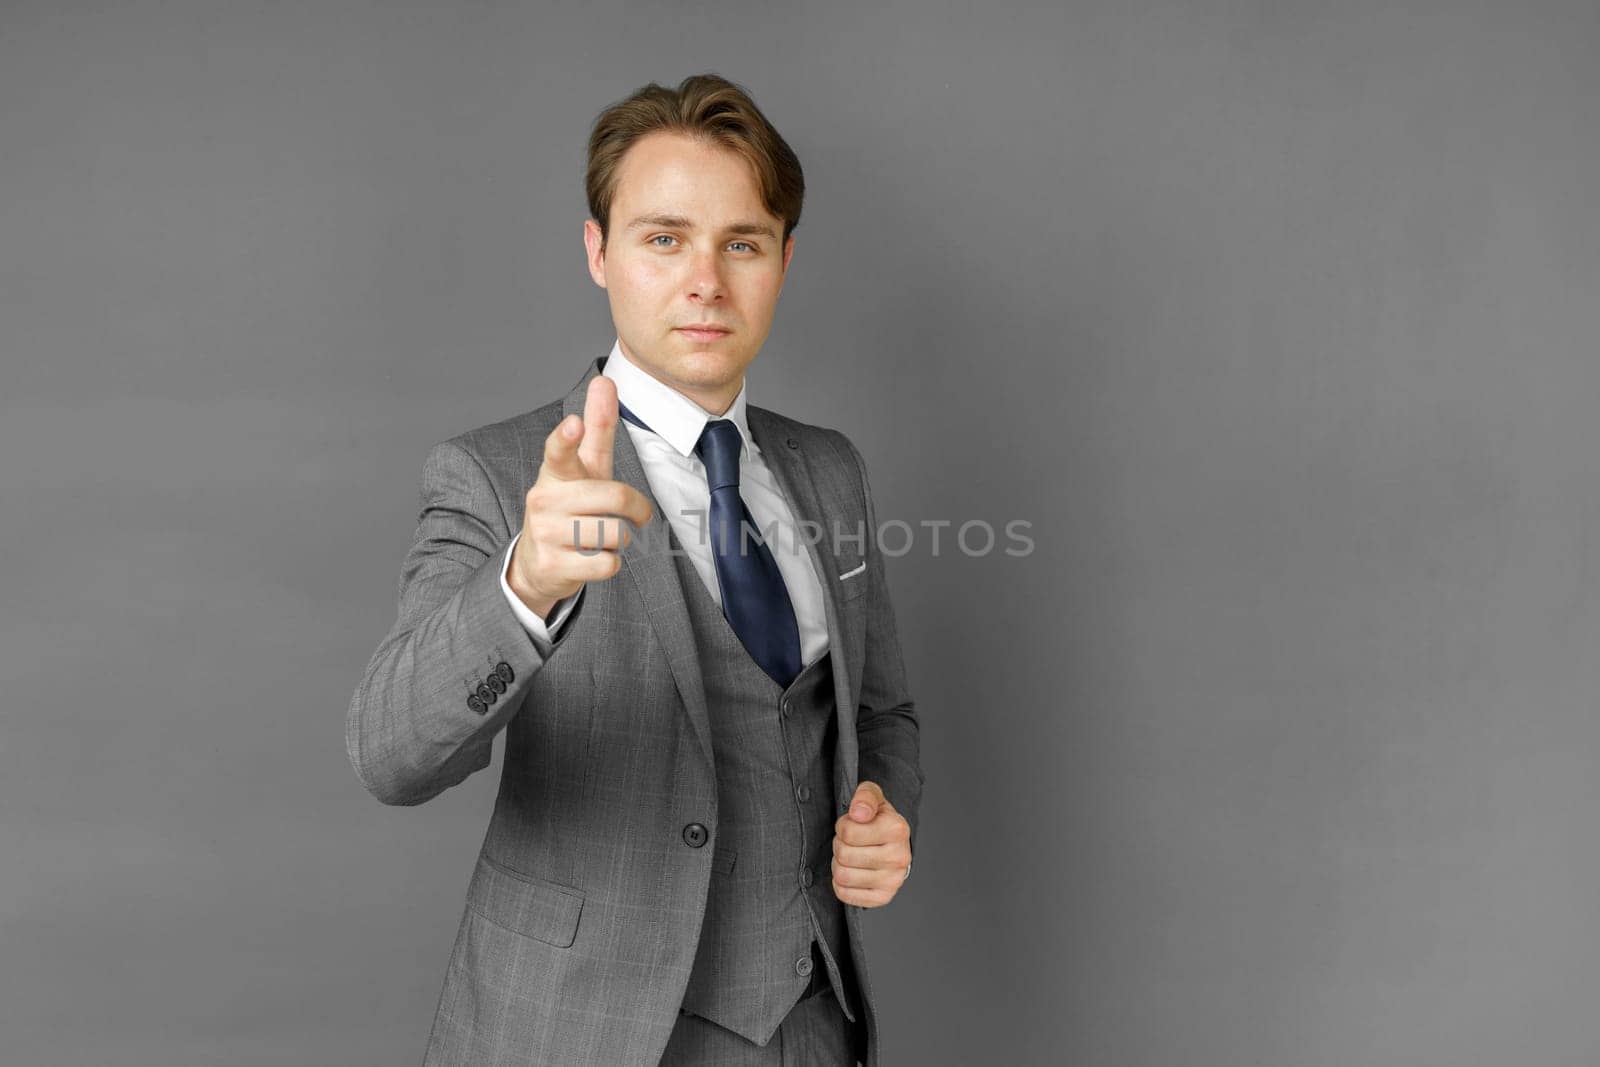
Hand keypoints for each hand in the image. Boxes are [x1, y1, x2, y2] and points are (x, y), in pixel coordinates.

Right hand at [507, 375, 653, 617]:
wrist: (537, 563)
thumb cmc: (570, 507)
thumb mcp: (584, 468)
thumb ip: (597, 428)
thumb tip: (604, 379)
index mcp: (555, 472)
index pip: (559, 450)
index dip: (568, 437)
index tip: (574, 423)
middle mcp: (544, 499)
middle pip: (615, 498)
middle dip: (637, 510)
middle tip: (636, 515)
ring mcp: (545, 533)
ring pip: (616, 534)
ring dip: (621, 539)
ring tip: (602, 538)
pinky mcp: (552, 566)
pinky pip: (608, 564)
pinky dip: (610, 564)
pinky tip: (591, 559)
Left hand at [830, 780, 911, 907]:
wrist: (895, 845)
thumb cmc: (879, 819)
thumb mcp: (873, 797)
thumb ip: (865, 796)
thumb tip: (858, 813)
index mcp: (898, 829)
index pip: (848, 832)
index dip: (843, 826)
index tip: (852, 824)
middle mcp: (899, 857)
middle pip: (844, 855)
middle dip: (840, 846)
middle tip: (850, 842)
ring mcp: (893, 880)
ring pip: (843, 876)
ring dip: (839, 864)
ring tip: (851, 856)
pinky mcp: (884, 897)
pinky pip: (845, 894)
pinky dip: (841, 884)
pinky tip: (852, 872)